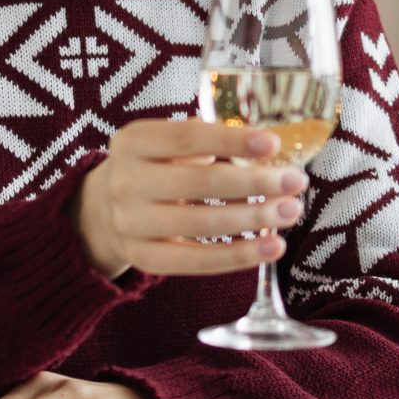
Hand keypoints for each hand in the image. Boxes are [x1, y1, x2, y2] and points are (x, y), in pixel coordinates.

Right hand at [72, 118, 306, 280]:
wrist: (102, 212)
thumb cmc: (152, 168)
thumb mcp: (163, 144)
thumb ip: (204, 140)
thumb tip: (267, 146)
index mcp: (133, 142)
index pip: (187, 137)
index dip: (232, 141)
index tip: (273, 143)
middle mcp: (126, 182)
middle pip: (199, 183)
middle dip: (255, 182)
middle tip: (296, 182)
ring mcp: (131, 224)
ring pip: (202, 224)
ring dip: (254, 219)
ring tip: (291, 213)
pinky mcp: (145, 259)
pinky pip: (197, 261)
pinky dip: (239, 256)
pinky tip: (272, 247)